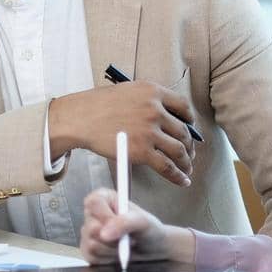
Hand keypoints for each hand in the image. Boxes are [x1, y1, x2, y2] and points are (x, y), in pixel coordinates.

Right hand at [48, 82, 195, 185]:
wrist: (80, 118)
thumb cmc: (98, 105)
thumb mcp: (129, 91)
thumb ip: (148, 100)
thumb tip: (164, 115)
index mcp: (153, 92)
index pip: (183, 106)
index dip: (190, 120)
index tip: (190, 128)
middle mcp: (155, 110)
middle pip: (183, 131)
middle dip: (189, 145)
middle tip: (189, 153)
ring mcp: (150, 131)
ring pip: (179, 150)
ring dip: (186, 162)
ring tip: (187, 169)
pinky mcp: (143, 151)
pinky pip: (167, 167)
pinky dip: (178, 176)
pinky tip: (182, 180)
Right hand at [80, 189, 194, 265]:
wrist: (153, 249)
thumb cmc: (148, 230)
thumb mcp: (143, 222)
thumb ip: (124, 222)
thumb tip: (103, 234)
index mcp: (102, 198)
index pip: (93, 203)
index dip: (106, 217)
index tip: (122, 228)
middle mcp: (92, 214)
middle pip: (92, 229)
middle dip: (114, 239)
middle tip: (129, 238)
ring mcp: (87, 233)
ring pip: (92, 246)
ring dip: (113, 251)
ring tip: (124, 245)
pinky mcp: (87, 250)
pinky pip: (92, 258)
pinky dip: (108, 259)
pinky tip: (117, 254)